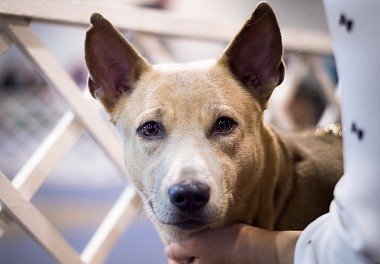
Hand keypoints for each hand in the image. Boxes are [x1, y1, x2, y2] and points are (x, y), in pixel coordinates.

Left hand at [164, 224, 299, 263]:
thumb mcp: (196, 243)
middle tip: (187, 238)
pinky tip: (211, 240)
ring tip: (200, 237)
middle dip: (185, 253)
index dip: (172, 255)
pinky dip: (207, 252)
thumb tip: (167, 251)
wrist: (253, 246)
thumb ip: (178, 250)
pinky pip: (210, 259)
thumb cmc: (223, 245)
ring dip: (196, 252)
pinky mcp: (225, 263)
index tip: (175, 243)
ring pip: (199, 261)